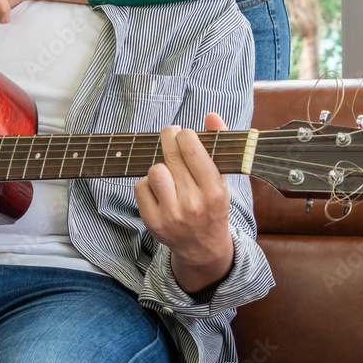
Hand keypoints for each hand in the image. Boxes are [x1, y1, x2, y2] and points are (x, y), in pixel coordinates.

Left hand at [134, 113, 234, 293]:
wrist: (203, 248)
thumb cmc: (212, 205)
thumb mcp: (222, 178)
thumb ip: (218, 144)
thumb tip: (211, 115)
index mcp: (214, 191)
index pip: (192, 149)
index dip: (184, 134)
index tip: (184, 133)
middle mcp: (193, 204)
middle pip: (170, 156)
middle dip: (168, 138)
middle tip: (170, 134)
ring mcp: (171, 215)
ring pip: (154, 170)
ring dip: (159, 165)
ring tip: (168, 169)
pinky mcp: (153, 222)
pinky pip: (140, 187)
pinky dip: (147, 184)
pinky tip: (159, 188)